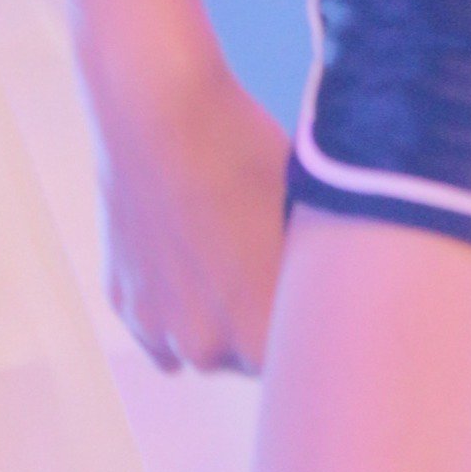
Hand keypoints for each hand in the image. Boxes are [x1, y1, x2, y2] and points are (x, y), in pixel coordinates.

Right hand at [87, 44, 290, 374]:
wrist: (159, 110)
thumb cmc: (246, 155)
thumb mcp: (310, 219)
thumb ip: (323, 283)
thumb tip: (349, 305)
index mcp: (264, 338)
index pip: (304, 361)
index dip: (312, 326)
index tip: (317, 296)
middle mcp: (206, 348)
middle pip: (250, 358)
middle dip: (261, 324)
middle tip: (268, 264)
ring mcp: (156, 326)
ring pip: (200, 346)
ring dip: (215, 319)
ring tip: (225, 256)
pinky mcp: (121, 299)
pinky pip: (157, 328)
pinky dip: (173, 305)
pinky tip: (189, 261)